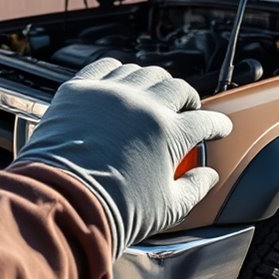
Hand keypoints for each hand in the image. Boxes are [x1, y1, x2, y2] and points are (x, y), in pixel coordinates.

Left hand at [15, 58, 231, 256]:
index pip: (205, 121)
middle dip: (188, 100)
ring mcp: (110, 94)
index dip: (217, 126)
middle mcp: (143, 105)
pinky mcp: (78, 91)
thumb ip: (195, 188)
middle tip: (188, 111)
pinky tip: (120, 82)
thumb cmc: (112, 211)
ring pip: (144, 72)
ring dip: (156, 83)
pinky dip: (118, 71)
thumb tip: (207, 177)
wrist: (60, 206)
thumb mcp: (168, 208)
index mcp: (169, 133)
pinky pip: (105, 66)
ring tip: (154, 96)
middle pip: (178, 89)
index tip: (218, 129)